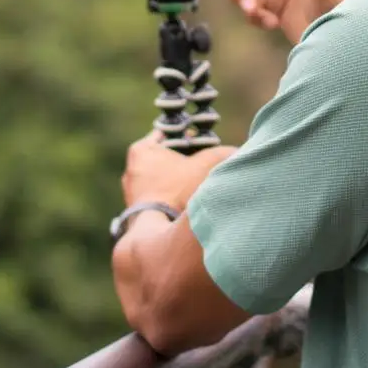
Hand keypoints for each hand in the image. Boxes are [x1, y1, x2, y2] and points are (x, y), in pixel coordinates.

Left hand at [122, 132, 236, 209]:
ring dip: (178, 182)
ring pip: (161, 179)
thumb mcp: (204, 165)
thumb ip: (221, 153)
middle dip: (183, 162)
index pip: (167, 134)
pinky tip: (185, 205)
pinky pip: (158, 198)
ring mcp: (131, 192)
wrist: (161, 232)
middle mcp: (131, 169)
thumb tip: (236, 152)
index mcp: (141, 150)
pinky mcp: (136, 211)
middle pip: (164, 158)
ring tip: (195, 188)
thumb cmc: (178, 192)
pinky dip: (171, 199)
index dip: (186, 138)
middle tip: (201, 167)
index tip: (200, 145)